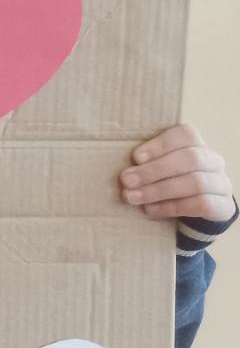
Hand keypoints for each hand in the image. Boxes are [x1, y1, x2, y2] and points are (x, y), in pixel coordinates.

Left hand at [121, 124, 236, 223]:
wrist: (196, 212)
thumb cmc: (168, 182)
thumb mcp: (157, 168)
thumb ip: (145, 163)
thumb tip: (123, 170)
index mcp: (196, 145)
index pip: (185, 135)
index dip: (160, 145)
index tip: (135, 157)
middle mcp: (213, 161)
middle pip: (190, 158)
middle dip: (154, 170)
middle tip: (126, 180)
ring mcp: (221, 183)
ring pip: (195, 182)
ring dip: (159, 190)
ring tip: (133, 197)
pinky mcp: (224, 206)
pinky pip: (202, 204)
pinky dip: (172, 207)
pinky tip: (150, 210)